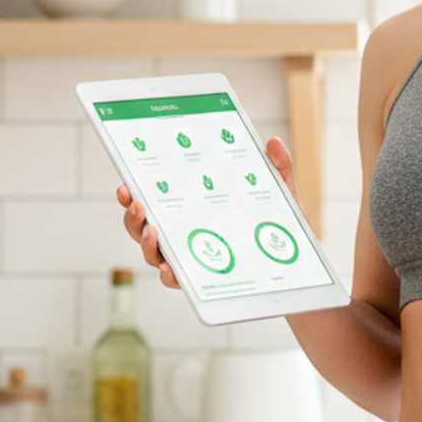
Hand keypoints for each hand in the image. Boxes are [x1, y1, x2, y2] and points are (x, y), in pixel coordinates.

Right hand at [114, 136, 304, 289]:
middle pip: (143, 226)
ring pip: (152, 252)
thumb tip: (273, 142)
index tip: (126, 184)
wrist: (295, 262)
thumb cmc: (278, 224)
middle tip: (136, 203)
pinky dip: (168, 273)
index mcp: (191, 207)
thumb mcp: (279, 191)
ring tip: (152, 231)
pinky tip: (168, 268)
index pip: (154, 198)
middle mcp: (183, 233)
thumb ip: (277, 166)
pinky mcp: (200, 280)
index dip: (133, 193)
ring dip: (145, 242)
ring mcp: (188, 257)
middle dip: (132, 216)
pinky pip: (175, 279)